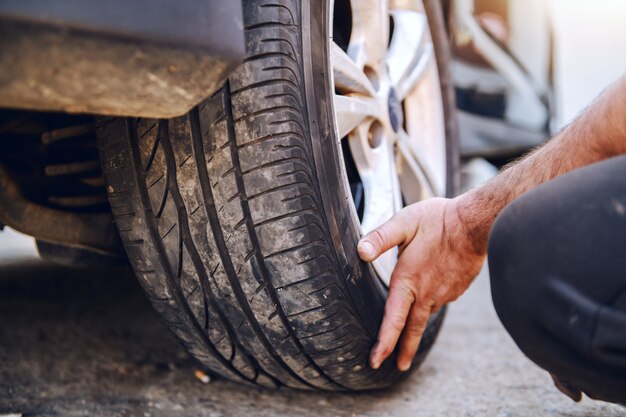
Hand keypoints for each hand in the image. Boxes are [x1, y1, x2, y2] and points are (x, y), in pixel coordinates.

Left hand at [357, 197, 485, 370]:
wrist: (477, 222)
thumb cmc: (438, 220)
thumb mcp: (404, 223)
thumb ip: (380, 238)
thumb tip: (360, 251)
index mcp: (408, 280)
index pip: (393, 320)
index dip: (384, 343)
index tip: (376, 361)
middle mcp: (426, 292)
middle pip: (412, 329)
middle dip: (404, 350)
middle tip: (399, 367)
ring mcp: (444, 292)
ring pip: (426, 312)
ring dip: (417, 324)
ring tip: (410, 332)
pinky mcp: (458, 288)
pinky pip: (441, 300)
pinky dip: (432, 303)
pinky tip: (431, 293)